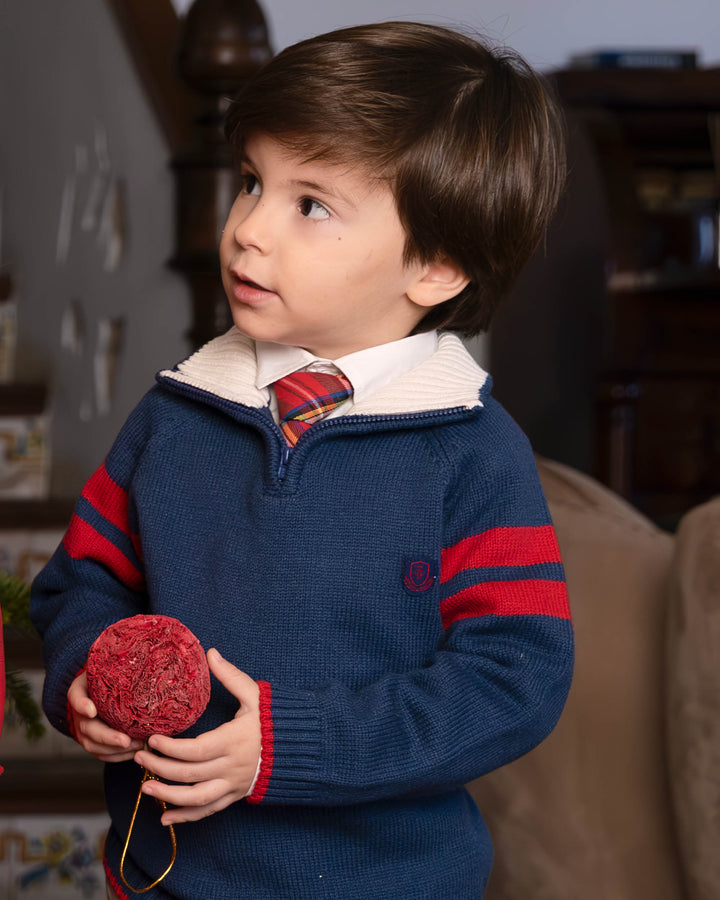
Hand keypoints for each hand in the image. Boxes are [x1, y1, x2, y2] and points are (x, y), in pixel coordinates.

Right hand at [67, 670, 143, 761]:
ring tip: (137, 746)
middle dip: (107, 737)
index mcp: (79, 691)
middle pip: (87, 728)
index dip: (82, 705)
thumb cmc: (108, 677)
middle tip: (125, 740)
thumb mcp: (108, 667)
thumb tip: (143, 656)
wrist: (101, 689)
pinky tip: (134, 752)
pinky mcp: (93, 742)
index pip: (76, 697)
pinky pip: (101, 754)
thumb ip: (117, 664)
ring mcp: (84, 730)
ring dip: (115, 749)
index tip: (92, 710)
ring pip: (94, 745)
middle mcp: (79, 714)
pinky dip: (117, 756)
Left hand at [134, 648, 261, 825]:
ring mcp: (232, 785)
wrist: (299, 747)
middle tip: (138, 757)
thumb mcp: (255, 694)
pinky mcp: (234, 796)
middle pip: (189, 774)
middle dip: (160, 767)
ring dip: (167, 796)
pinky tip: (164, 819)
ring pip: (195, 798)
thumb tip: (210, 653)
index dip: (170, 748)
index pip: (195, 750)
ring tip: (143, 788)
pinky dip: (185, 817)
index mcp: (234, 741)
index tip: (152, 739)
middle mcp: (231, 767)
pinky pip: (207, 812)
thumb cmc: (274, 718)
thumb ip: (230, 676)